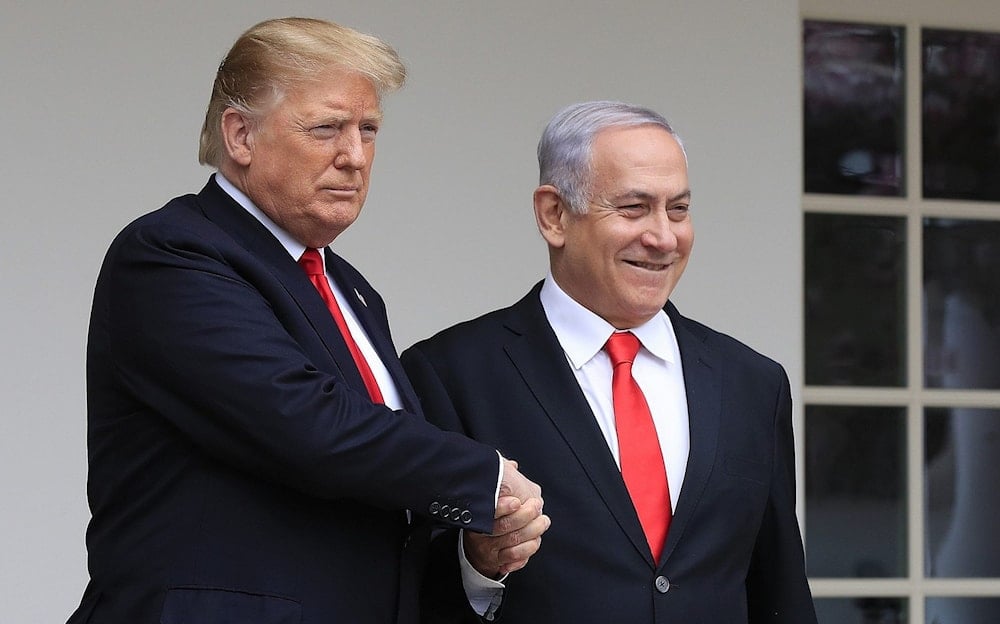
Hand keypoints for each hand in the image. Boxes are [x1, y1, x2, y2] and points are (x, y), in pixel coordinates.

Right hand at [465, 460, 550, 578]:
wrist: (474, 546)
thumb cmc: (487, 514)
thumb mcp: (488, 493)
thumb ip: (500, 478)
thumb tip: (512, 465)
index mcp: (478, 515)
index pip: (489, 512)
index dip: (503, 507)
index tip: (517, 501)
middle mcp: (481, 534)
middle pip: (505, 527)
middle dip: (526, 517)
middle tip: (537, 508)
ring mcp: (489, 549)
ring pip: (514, 543)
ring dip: (532, 532)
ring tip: (543, 522)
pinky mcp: (497, 561)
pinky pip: (514, 559)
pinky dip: (526, 552)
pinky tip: (534, 542)